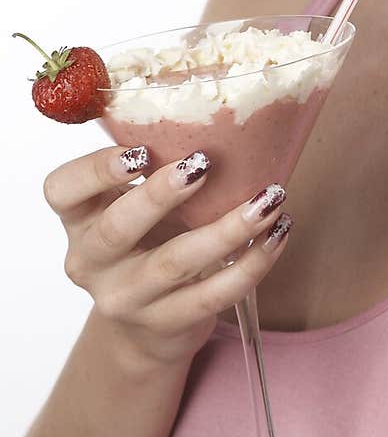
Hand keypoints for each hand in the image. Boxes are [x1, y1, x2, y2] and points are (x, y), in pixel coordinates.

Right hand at [42, 146, 290, 366]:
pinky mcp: (164, 325)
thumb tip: (217, 110)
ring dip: (227, 228)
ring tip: (268, 200)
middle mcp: (90, 261)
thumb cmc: (150, 241)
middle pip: (116, 229)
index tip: (141, 150)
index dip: (95, 170)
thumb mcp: (136, 204)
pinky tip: (277, 236)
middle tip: (205, 164)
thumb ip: (156, 165)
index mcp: (79, 218)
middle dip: (161, 195)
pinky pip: (211, 296)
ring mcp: (125, 298)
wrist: (150, 325)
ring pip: (173, 263)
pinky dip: (251, 265)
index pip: (61, 191)